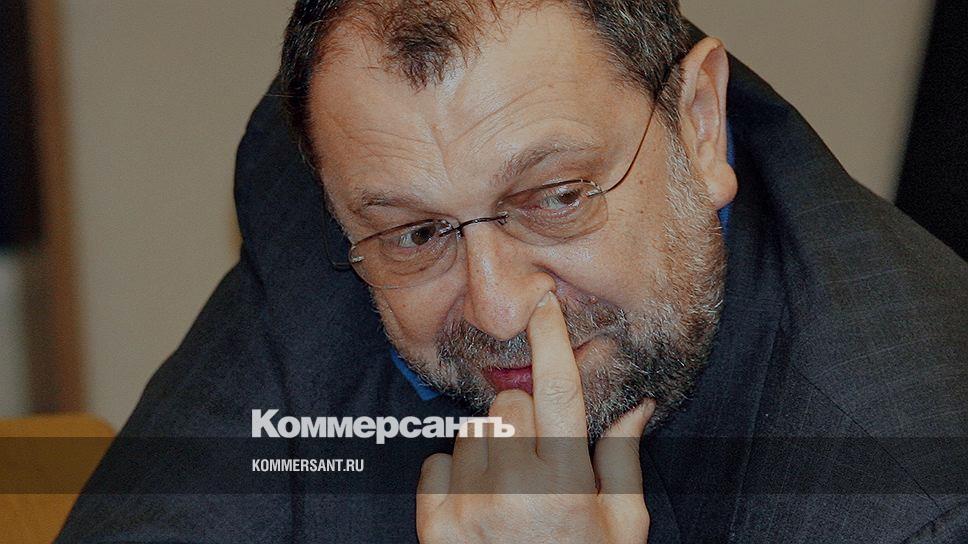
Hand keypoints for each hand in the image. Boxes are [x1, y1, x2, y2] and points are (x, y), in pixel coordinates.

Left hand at [416, 291, 655, 542]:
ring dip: (491, 447)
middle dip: (525, 417)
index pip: (557, 392)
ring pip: (472, 429)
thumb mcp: (622, 524)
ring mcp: (468, 509)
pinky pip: (436, 462)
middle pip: (508, 402)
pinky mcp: (434, 527)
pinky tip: (480, 506)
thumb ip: (622, 458)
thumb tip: (637, 405)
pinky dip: (455, 476)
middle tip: (539, 457)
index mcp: (566, 486)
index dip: (551, 342)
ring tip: (510, 490)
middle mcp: (512, 492)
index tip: (543, 307)